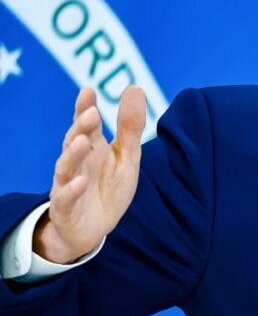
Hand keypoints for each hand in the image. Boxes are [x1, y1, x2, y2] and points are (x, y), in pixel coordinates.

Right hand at [34, 86, 146, 263]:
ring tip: (82, 140)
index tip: (88, 90)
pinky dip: (72, 190)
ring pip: (65, 167)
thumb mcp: (126, 156)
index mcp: (91, 148)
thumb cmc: (109, 188)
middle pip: (74, 141)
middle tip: (92, 113)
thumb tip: (135, 87)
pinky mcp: (66, 208)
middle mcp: (76, 163)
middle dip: (81, 127)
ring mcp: (68, 184)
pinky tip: (81, 181)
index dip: (85, 107)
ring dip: (72, 154)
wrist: (94, 229)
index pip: (86, 124)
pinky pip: (65, 198)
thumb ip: (130, 126)